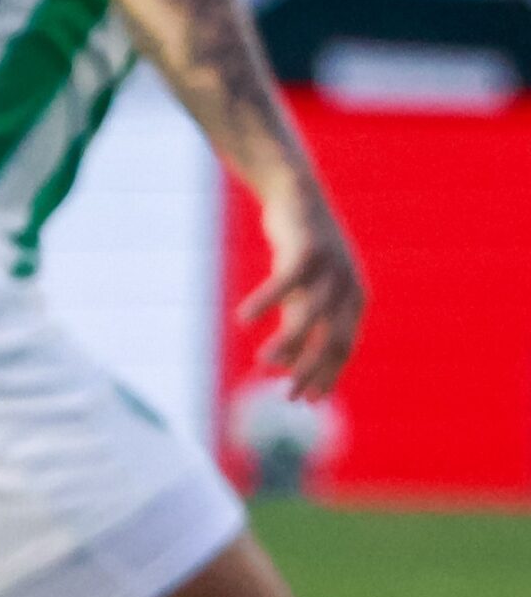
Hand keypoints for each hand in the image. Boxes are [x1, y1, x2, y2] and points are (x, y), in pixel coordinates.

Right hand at [238, 181, 364, 400]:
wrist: (295, 195)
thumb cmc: (297, 249)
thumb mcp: (303, 291)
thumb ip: (299, 324)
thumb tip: (285, 364)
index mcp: (353, 301)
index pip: (342, 348)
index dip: (325, 376)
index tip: (305, 401)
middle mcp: (348, 288)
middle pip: (333, 338)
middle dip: (312, 370)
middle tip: (288, 394)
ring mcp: (330, 269)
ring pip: (310, 315)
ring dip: (288, 342)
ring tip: (263, 362)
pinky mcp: (307, 251)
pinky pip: (284, 283)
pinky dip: (264, 302)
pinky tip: (243, 319)